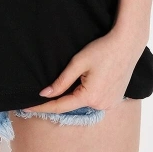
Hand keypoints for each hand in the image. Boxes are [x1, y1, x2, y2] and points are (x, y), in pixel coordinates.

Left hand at [22, 29, 145, 112]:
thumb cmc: (102, 49)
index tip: (26, 107)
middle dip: (60, 97)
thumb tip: (45, 94)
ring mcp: (109, 104)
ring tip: (73, 78)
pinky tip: (87, 80)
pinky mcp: (114, 100)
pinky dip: (86, 93)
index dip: (42, 107)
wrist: (126, 44)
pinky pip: (94, 99)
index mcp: (90, 97)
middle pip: (72, 103)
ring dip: (75, 94)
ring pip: (83, 101)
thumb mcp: (78, 62)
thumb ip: (61, 81)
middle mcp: (100, 105)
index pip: (60, 106)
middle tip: (45, 88)